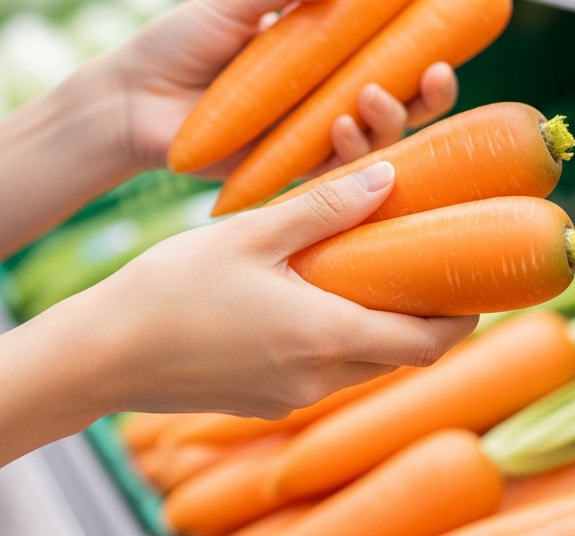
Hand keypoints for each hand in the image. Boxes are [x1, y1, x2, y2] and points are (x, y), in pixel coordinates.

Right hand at [43, 162, 478, 418]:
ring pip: (362, 365)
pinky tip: (311, 295)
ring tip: (369, 268)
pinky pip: (321, 371)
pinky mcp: (261, 400)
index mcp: (328, 336)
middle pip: (402, 356)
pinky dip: (336, 338)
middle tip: (425, 262)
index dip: (463, 316)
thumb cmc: (171, 289)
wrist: (102, 354)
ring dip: (377, 325)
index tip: (472, 280)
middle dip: (423, 316)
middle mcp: (318, 378)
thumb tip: (387, 174)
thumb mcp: (251, 233)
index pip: (430, 342)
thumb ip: (324, 206)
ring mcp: (288, 396)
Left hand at [103, 0, 458, 175]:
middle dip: (430, 95)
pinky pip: (333, 172)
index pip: (390, 50)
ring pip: (377, 139)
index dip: (427, 44)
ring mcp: (307, 137)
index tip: (448, 29)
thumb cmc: (176, 44)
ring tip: (372, 96)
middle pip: (400, 101)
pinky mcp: (285, 172)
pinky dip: (349, 152)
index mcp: (320, 53)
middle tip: (435, 74)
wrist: (129, 97)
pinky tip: (344, 129)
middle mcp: (323, 97)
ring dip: (391, 120)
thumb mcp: (233, 1)